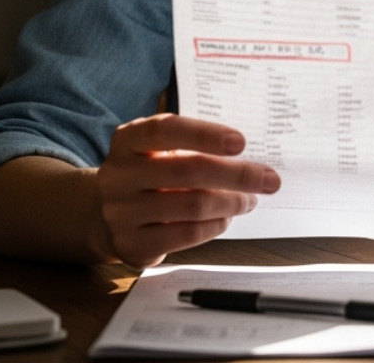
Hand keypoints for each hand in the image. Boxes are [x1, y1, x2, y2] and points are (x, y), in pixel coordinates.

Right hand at [95, 113, 279, 268]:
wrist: (104, 211)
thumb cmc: (148, 172)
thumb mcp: (157, 149)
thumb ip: (192, 146)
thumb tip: (249, 157)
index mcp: (126, 140)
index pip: (165, 130)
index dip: (205, 134)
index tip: (241, 142)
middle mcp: (119, 175)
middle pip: (188, 171)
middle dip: (237, 175)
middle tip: (269, 179)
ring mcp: (121, 212)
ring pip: (192, 205)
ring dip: (232, 202)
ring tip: (249, 199)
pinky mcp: (132, 243)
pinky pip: (186, 235)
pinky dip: (215, 225)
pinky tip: (226, 217)